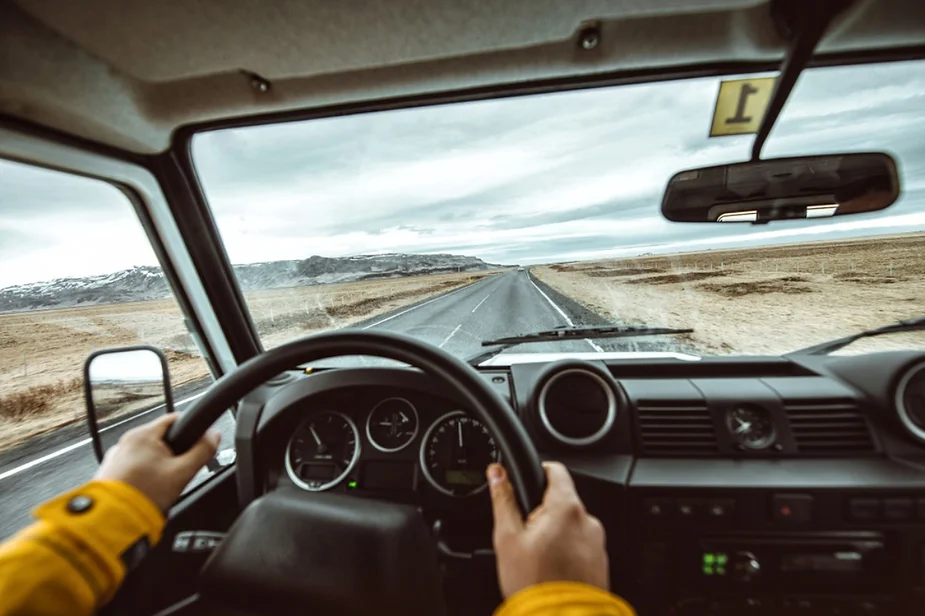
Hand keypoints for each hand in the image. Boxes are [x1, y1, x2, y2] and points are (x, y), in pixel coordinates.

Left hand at [95, 413, 220, 511]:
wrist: (113, 519)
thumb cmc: (143, 495)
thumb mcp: (182, 472)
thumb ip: (202, 451)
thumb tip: (214, 436)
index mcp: (143, 435)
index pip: (175, 419)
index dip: (192, 428)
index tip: (199, 440)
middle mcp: (126, 441)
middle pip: (161, 439)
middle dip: (174, 453)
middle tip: (180, 471)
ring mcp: (115, 456)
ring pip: (147, 454)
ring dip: (157, 465)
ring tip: (161, 485)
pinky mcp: (109, 471)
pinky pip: (133, 466)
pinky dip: (142, 474)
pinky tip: (147, 489)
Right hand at [487, 461, 608, 597]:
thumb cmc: (535, 584)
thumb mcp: (508, 538)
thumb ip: (503, 500)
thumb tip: (497, 473)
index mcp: (566, 508)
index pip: (556, 470)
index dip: (538, 472)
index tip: (526, 484)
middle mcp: (588, 521)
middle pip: (561, 502)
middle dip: (542, 514)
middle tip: (526, 537)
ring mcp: (597, 543)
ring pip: (571, 526)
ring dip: (555, 535)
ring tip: (539, 560)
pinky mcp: (600, 562)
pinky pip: (581, 547)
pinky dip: (567, 553)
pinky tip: (552, 570)